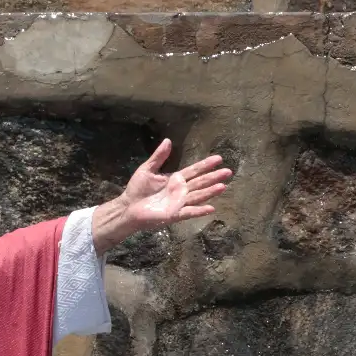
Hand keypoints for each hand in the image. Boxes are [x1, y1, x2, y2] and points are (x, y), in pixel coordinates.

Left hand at [93, 139, 230, 252]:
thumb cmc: (137, 189)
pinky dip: (199, 210)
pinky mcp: (173, 214)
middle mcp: (180, 191)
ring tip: (223, 186)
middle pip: (200, 183)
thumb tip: (167, 140)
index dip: (206, 165)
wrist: (127, 207)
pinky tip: (211, 207)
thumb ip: (159, 157)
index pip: (194, 170)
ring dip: (210, 192)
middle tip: (228, 171)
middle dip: (214, 177)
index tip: (219, 158)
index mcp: (175, 179)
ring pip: (198, 196)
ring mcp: (178, 203)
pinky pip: (188, 212)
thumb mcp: (147, 169)